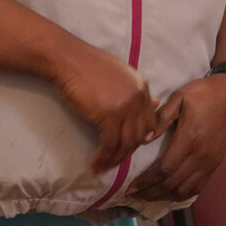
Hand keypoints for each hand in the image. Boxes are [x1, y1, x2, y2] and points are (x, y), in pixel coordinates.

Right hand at [52, 49, 159, 172]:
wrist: (68, 59)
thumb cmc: (87, 64)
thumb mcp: (119, 74)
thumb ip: (136, 91)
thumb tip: (157, 103)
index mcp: (142, 86)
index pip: (149, 120)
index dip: (140, 138)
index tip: (128, 149)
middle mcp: (138, 97)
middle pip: (140, 135)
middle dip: (127, 152)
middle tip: (114, 161)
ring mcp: (125, 107)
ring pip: (126, 143)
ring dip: (115, 160)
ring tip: (104, 167)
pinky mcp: (109, 115)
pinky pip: (110, 144)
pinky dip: (103, 157)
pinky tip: (96, 164)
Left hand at [128, 74, 225, 202]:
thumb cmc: (205, 94)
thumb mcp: (180, 98)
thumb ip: (161, 118)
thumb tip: (144, 139)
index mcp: (190, 138)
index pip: (164, 168)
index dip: (147, 181)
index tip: (131, 186)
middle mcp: (201, 155)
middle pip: (172, 183)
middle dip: (151, 192)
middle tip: (133, 195)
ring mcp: (210, 162)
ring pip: (184, 189)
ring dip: (164, 196)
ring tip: (147, 196)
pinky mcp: (215, 164)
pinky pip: (197, 187)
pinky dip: (181, 194)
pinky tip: (168, 193)